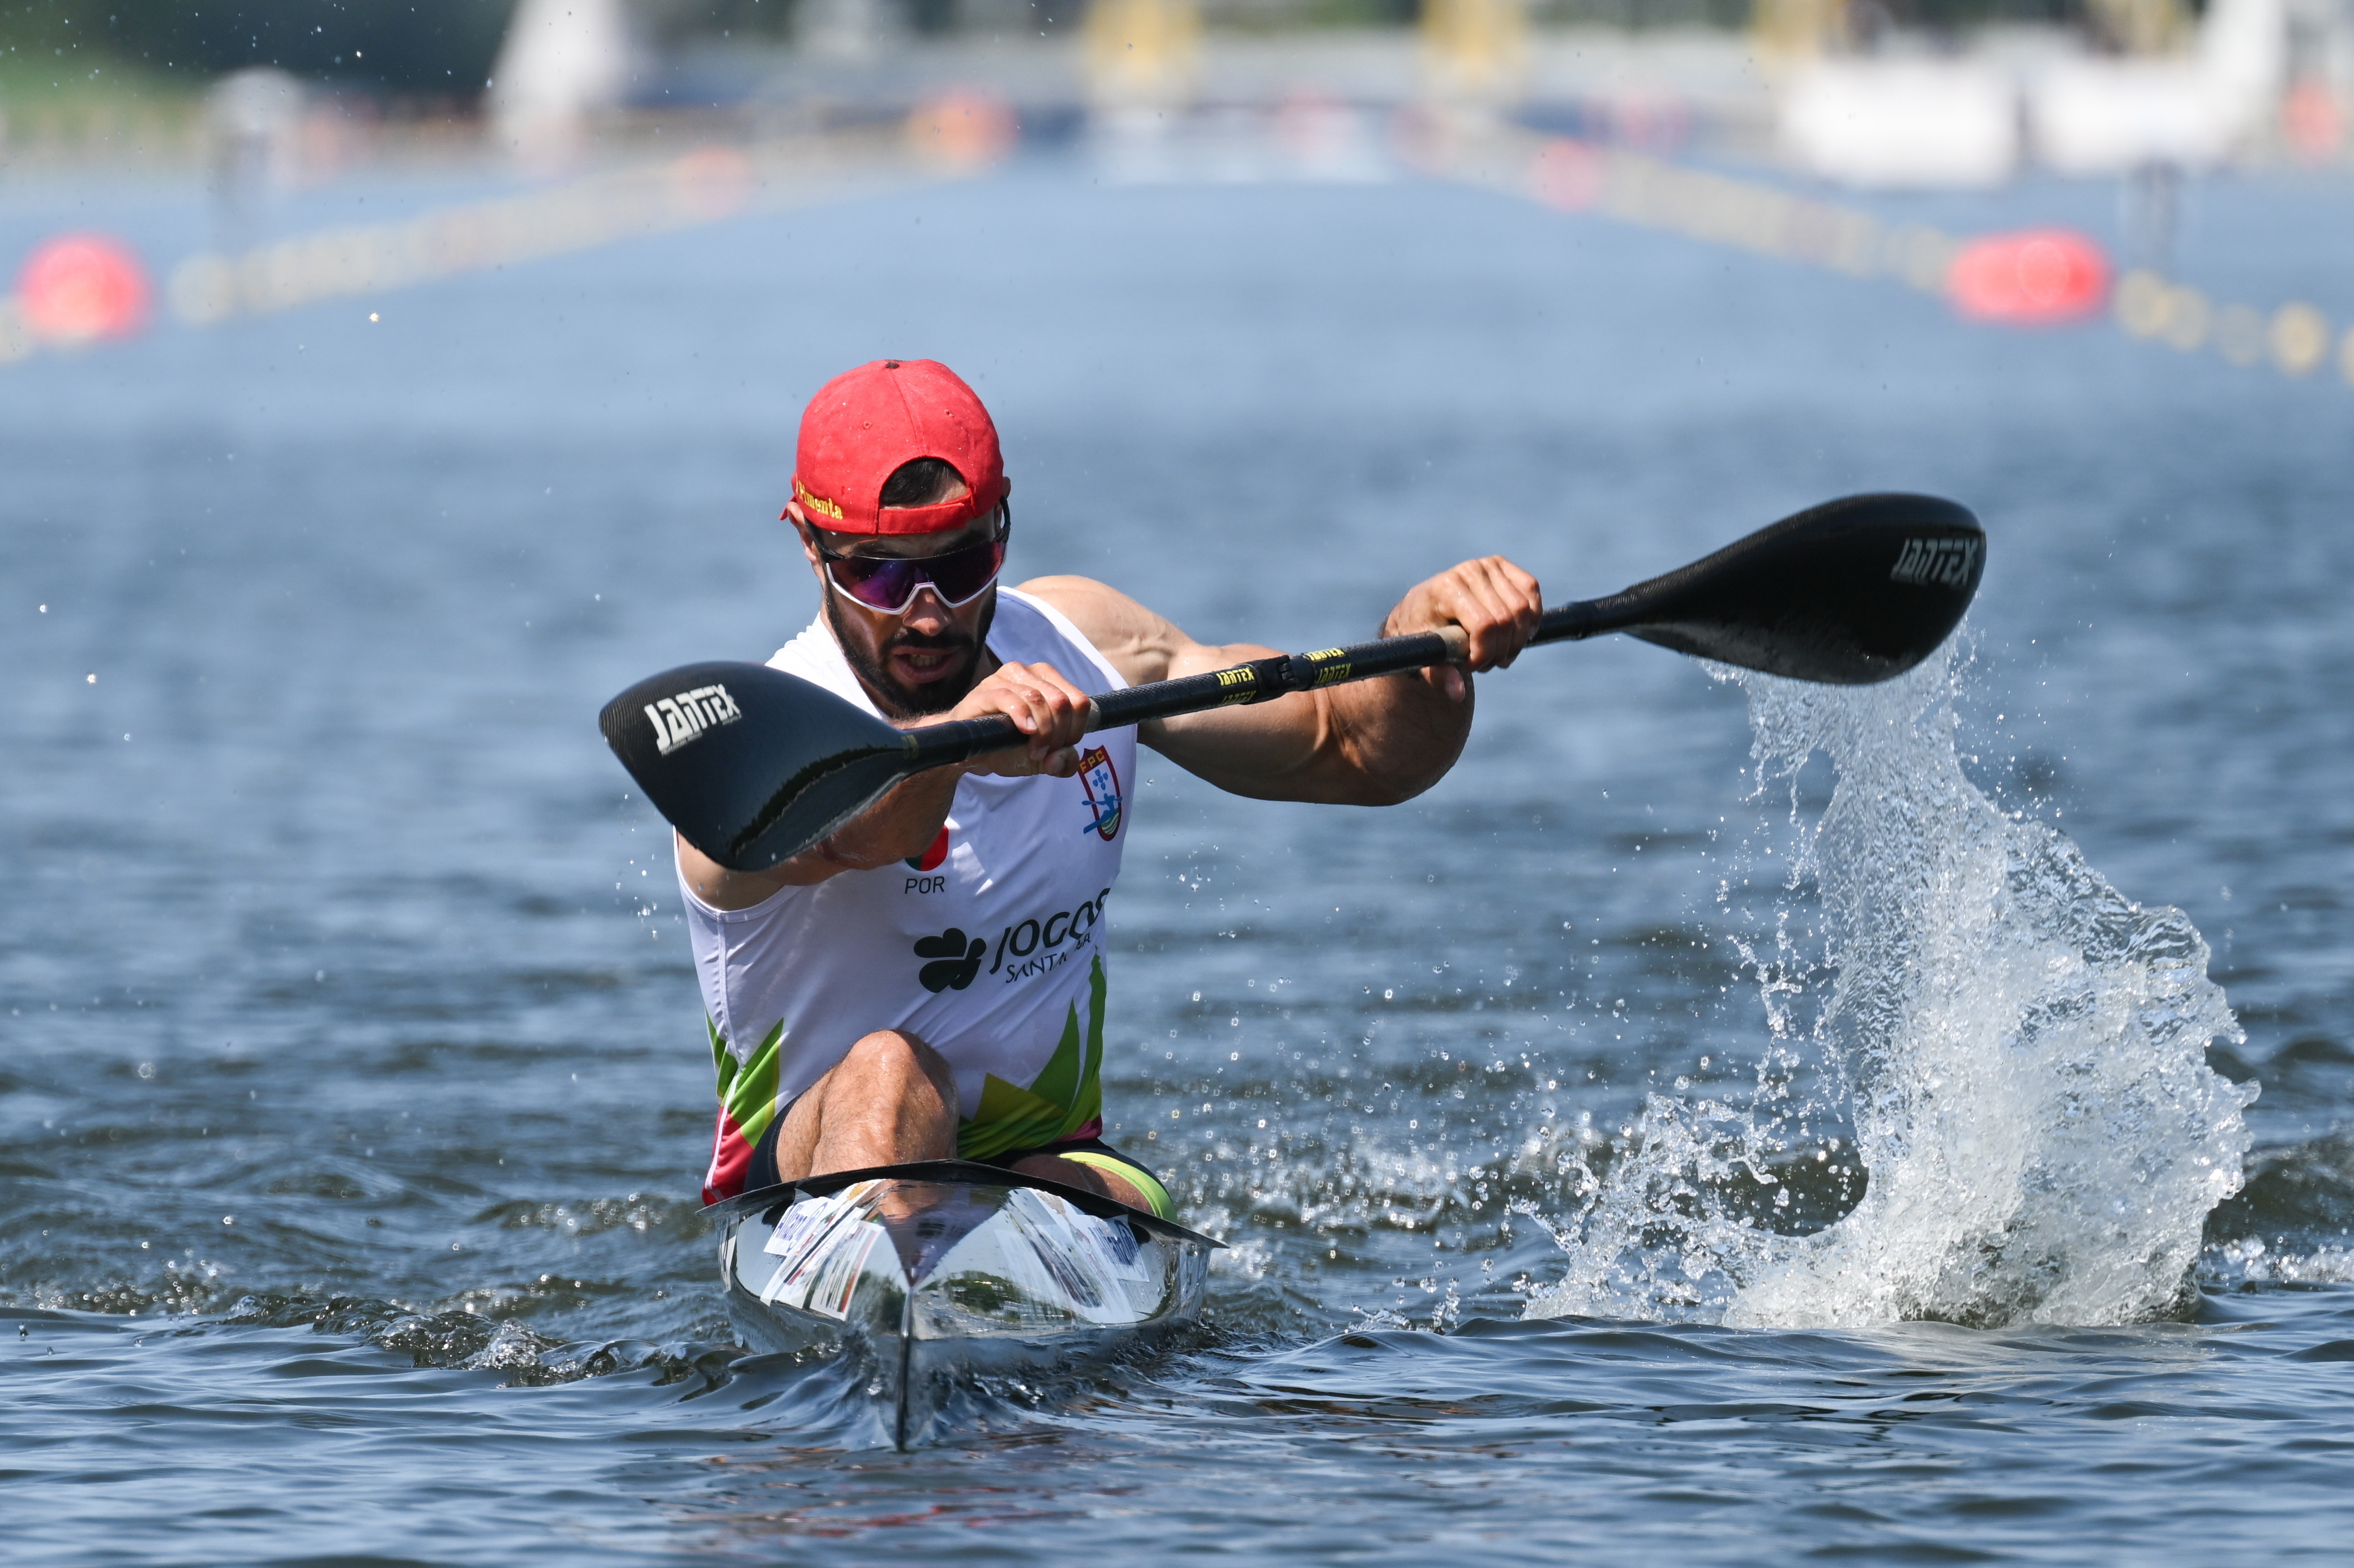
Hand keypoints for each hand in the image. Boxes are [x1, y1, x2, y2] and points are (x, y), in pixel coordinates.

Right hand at [943, 660, 1092, 777]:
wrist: (970, 749)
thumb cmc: (1008, 746)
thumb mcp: (1044, 758)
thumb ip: (1063, 762)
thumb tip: (1064, 759)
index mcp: (1049, 681)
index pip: (1079, 701)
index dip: (1076, 730)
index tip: (1060, 748)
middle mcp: (1030, 673)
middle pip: (1062, 701)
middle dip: (1058, 734)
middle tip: (1043, 753)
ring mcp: (1005, 678)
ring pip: (1038, 699)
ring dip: (1042, 732)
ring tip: (1032, 752)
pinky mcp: (985, 690)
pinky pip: (1009, 697)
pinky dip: (1022, 716)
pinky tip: (1025, 731)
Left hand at [1382, 557, 1542, 700]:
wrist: (1424, 610)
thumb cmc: (1423, 634)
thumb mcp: (1425, 656)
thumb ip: (1440, 676)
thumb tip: (1458, 693)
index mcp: (1446, 588)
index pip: (1484, 625)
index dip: (1484, 653)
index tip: (1471, 665)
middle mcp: (1469, 571)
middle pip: (1507, 620)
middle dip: (1500, 651)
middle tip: (1486, 663)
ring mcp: (1487, 565)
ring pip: (1524, 609)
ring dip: (1516, 640)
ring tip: (1498, 652)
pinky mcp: (1503, 566)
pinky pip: (1532, 591)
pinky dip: (1530, 618)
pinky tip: (1516, 634)